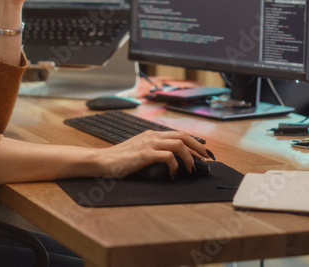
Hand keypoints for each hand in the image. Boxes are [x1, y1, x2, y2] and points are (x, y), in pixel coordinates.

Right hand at [94, 131, 210, 178]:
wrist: (102, 161)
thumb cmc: (119, 160)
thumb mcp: (139, 150)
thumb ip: (153, 150)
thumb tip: (171, 159)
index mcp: (151, 134)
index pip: (178, 134)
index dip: (194, 142)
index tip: (203, 151)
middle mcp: (152, 136)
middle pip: (183, 136)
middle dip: (198, 147)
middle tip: (207, 158)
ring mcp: (148, 143)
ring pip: (178, 144)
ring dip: (188, 157)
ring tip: (191, 169)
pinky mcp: (144, 154)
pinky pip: (167, 157)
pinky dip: (174, 165)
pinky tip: (172, 174)